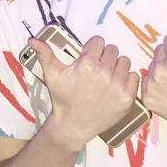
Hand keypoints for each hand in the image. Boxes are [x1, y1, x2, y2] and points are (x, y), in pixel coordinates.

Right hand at [31, 35, 139, 152]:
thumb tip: (33, 40)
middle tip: (97, 68)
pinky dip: (127, 79)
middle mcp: (104, 73)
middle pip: (113, 50)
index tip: (89, 57)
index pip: (98, 41)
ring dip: (116, 67)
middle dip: (104, 56)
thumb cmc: (62, 99)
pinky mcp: (127, 97)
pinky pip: (134, 76)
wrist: (72, 126)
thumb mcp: (52, 76)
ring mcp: (117, 86)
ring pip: (124, 61)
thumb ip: (45, 54)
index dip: (93, 48)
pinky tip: (115, 86)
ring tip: (106, 77)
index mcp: (87, 64)